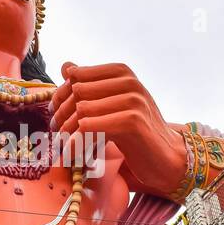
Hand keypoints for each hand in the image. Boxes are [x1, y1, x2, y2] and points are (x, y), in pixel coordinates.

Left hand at [51, 62, 186, 194]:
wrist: (167, 159)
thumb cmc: (137, 134)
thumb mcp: (114, 105)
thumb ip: (91, 86)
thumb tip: (65, 66)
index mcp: (122, 72)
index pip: (76, 75)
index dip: (60, 97)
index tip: (56, 117)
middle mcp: (129, 82)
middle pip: (77, 92)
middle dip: (61, 115)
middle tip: (57, 136)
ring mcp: (132, 100)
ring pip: (81, 110)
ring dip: (67, 132)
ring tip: (65, 147)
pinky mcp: (132, 122)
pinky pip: (90, 127)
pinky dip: (77, 143)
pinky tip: (74, 154)